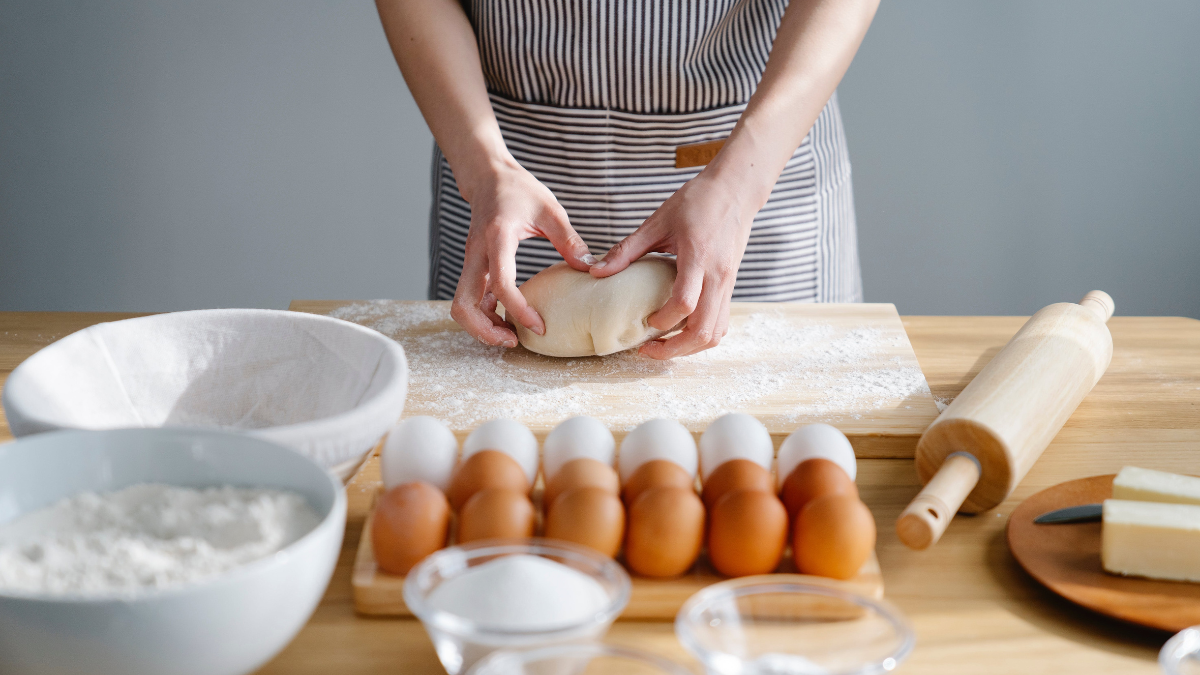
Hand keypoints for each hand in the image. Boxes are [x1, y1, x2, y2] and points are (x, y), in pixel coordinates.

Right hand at [451, 159, 595, 346]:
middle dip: (485, 332)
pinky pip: (469, 300)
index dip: (519, 311)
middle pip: (464, 305)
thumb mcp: (550, 210)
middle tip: (514, 342)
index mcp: (496, 239)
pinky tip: (506, 321)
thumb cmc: (519, 189)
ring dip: (481, 327)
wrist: (488, 176)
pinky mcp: (473, 267)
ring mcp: (471, 262)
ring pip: (461, 306)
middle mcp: (476, 254)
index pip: (501, 285)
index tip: (540, 326)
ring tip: (511, 336)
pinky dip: (483, 316)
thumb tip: (590, 268)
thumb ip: (569, 240)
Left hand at [590, 172, 756, 358]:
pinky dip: (702, 335)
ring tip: (664, 346)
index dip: (663, 321)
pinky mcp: (731, 286)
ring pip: (716, 332)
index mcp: (698, 257)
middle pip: (704, 330)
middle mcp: (718, 276)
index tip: (645, 323)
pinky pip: (721, 322)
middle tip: (648, 350)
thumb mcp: (657, 221)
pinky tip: (681, 331)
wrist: (736, 189)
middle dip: (675, 349)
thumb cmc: (697, 201)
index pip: (684, 302)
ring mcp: (728, 283)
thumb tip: (596, 272)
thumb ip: (627, 249)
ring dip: (690, 348)